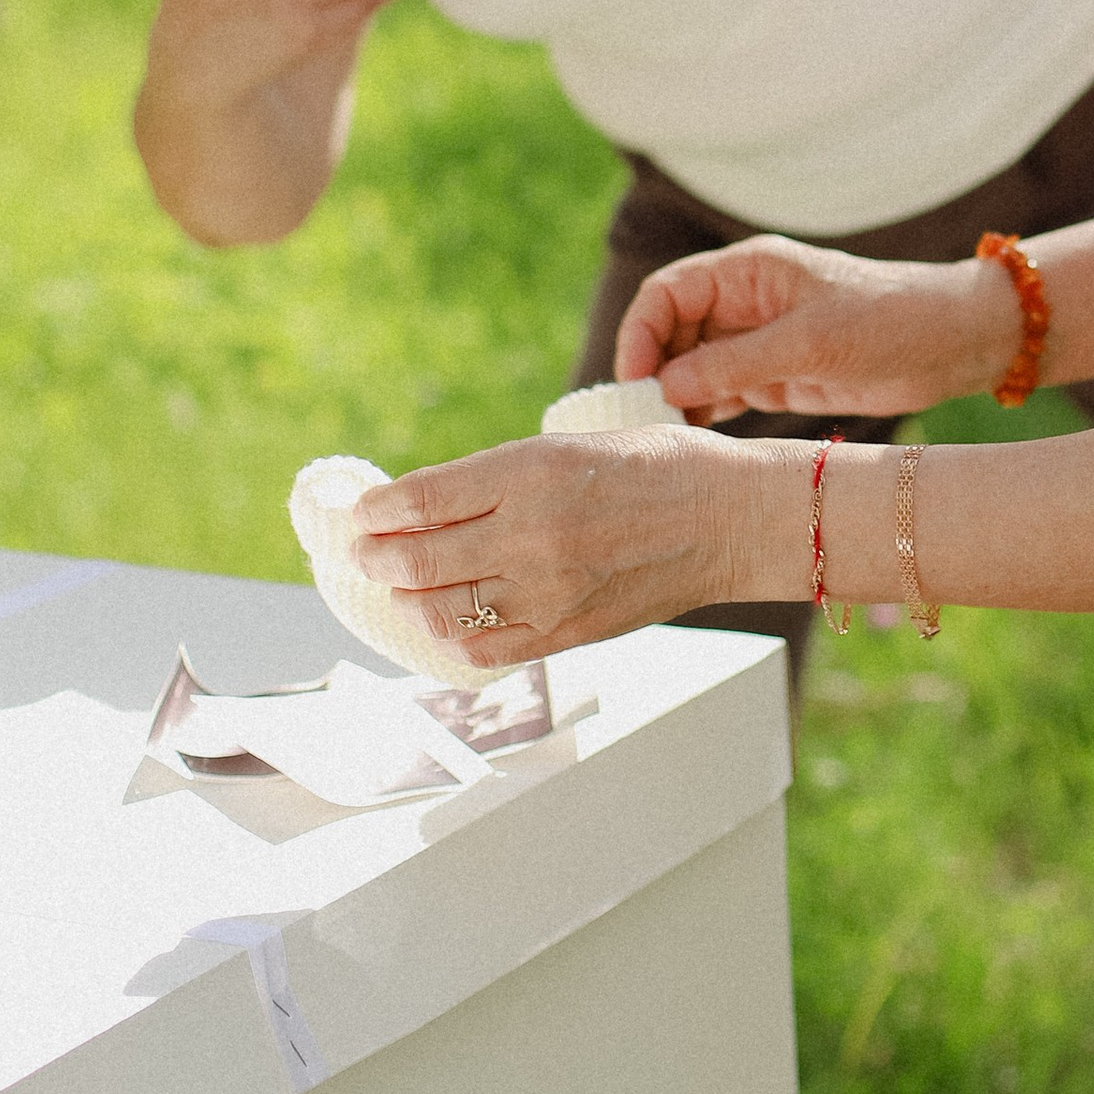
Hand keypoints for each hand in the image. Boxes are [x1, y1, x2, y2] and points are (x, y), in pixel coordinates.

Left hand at [348, 410, 789, 659]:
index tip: (362, 514)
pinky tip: (452, 617)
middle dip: (377, 557)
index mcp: (530, 471)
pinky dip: (452, 634)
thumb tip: (425, 507)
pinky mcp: (566, 632)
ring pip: (439, 608)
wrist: (730, 519)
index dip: (376, 511)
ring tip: (406, 586)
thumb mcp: (568, 447)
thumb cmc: (655, 468)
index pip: (419, 499)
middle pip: (416, 559)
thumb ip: (497, 478)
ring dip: (408, 598)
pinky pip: (482, 646)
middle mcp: (531, 532)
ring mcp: (547, 589)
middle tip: (367, 553)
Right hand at [613, 234, 1020, 422]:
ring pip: (690, 367)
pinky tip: (694, 439)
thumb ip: (736, 363)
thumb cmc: (888, 320)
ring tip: (662, 438)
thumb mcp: (811, 341)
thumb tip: (666, 383)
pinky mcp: (775, 377)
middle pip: (671, 333)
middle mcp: (744, 303)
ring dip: (673, 398)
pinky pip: (720, 393)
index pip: (667, 293)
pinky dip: (702, 413)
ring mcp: (757, 342)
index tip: (633, 380)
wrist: (952, 344)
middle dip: (651, 371)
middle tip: (641, 421)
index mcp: (747, 271)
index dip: (641, 332)